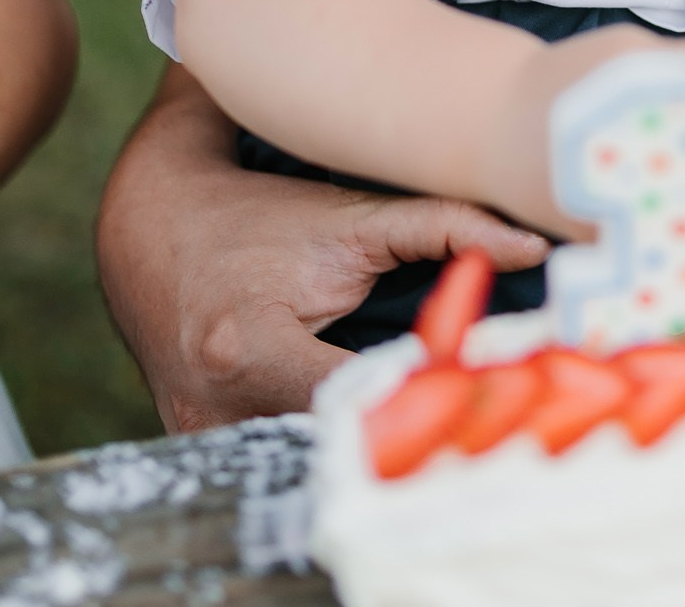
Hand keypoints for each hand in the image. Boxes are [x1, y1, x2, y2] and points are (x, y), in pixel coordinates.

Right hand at [96, 67, 549, 431]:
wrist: (152, 228)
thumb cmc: (260, 221)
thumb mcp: (349, 220)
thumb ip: (443, 228)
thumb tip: (531, 247)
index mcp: (251, 349)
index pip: (352, 403)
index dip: (417, 399)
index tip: (478, 394)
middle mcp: (217, 408)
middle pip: (329, 451)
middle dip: (397, 439)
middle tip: (468, 423)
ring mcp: (201, 437)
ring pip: (302, 465)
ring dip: (361, 450)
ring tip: (430, 428)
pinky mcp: (198, 447)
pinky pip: (274, 461)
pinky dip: (321, 450)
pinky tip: (371, 433)